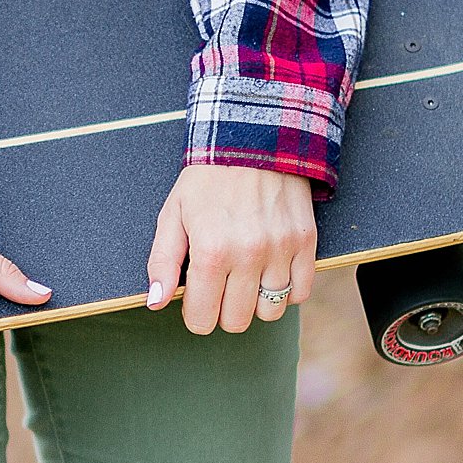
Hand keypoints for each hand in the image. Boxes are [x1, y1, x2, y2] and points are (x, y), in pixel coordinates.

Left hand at [144, 163, 316, 334]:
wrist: (253, 141)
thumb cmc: (207, 180)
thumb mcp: (172, 214)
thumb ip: (162, 261)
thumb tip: (156, 302)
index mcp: (210, 251)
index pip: (202, 317)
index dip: (195, 316)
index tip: (196, 302)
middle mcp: (248, 255)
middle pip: (236, 321)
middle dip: (223, 311)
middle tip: (219, 289)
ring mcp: (280, 250)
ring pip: (270, 312)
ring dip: (255, 304)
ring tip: (245, 281)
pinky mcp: (305, 242)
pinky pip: (300, 292)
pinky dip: (285, 292)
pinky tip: (270, 274)